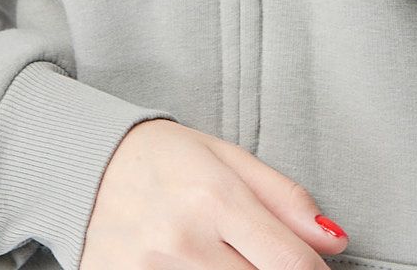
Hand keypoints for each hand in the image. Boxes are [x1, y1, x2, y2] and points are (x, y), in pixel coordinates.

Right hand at [79, 116, 349, 266]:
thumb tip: (333, 241)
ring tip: (228, 259)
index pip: (289, 262)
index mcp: (214, 198)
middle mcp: (183, 241)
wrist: (83, 166)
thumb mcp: (226, 157)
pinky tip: (202, 268)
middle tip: (267, 260)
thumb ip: (283, 198)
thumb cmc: (162, 158)